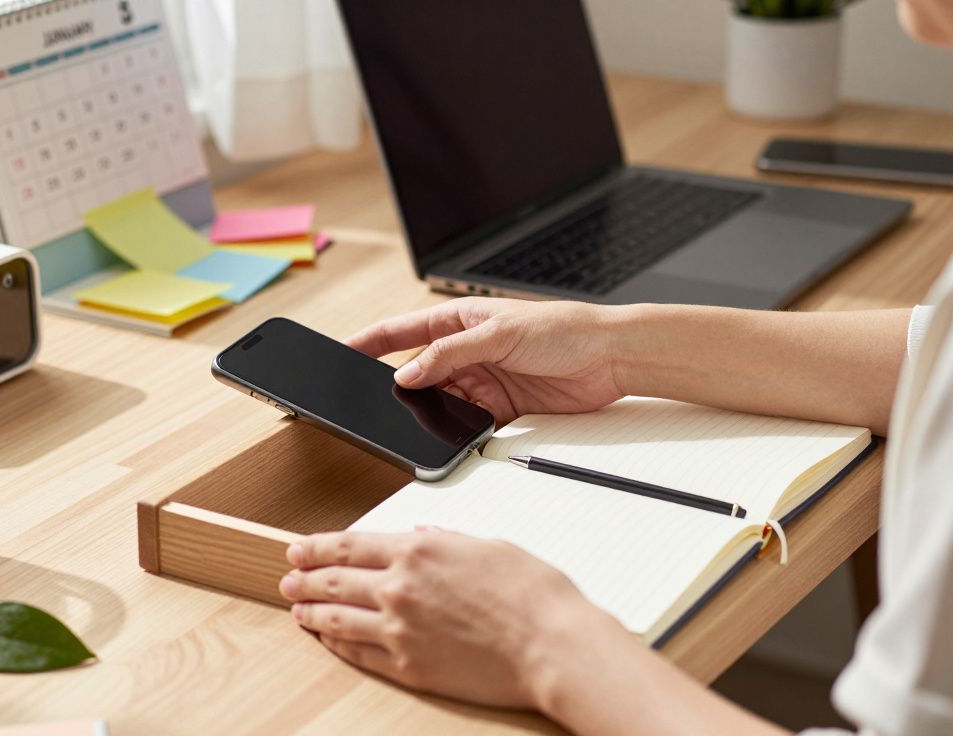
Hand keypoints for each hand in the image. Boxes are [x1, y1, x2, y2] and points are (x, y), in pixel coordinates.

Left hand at [279, 529, 632, 711]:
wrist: (552, 645)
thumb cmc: (532, 595)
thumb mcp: (486, 545)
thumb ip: (444, 540)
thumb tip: (420, 537)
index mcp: (417, 551)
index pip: (347, 545)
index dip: (315, 547)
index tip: (299, 550)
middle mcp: (399, 588)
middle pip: (333, 580)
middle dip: (304, 578)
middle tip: (289, 579)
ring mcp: (399, 630)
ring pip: (337, 618)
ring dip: (311, 611)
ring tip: (297, 609)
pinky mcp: (408, 666)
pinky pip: (358, 652)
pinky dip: (336, 643)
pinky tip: (328, 638)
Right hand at [347, 297, 625, 423]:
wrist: (612, 357)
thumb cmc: (564, 328)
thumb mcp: (498, 334)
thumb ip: (449, 355)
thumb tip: (407, 374)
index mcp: (458, 320)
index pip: (400, 332)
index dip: (368, 342)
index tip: (340, 353)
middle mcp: (465, 351)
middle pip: (415, 372)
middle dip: (395, 387)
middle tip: (369, 401)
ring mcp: (481, 381)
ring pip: (438, 402)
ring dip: (427, 412)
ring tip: (413, 421)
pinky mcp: (499, 409)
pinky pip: (466, 423)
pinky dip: (456, 431)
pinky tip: (452, 434)